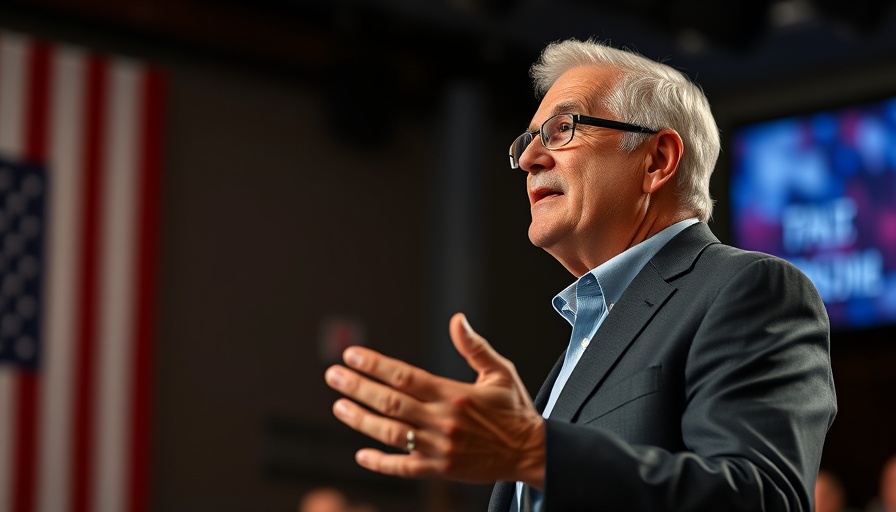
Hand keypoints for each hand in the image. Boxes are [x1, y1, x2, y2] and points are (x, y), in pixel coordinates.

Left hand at [324, 312, 545, 488]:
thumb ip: (475, 347)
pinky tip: (360, 454)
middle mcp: (442, 420)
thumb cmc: (514, 411)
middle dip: (358, 387)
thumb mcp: (500, 372)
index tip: (352, 355)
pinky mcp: (440, 470)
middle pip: (390, 402)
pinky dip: (380, 463)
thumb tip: (457, 320)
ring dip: (360, 420)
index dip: (375, 365)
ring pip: (389, 433)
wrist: (530, 452)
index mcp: (453, 394)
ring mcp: (439, 447)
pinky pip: (404, 468)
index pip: (405, 376)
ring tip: (339, 407)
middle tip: (333, 376)